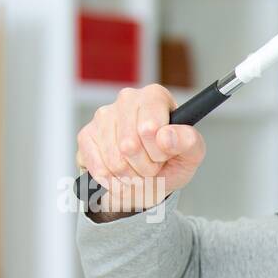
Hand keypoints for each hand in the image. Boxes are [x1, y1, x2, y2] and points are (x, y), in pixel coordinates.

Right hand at [76, 83, 205, 214]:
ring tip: (139, 172)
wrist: (149, 180)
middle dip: (145, 167)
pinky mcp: (86, 134)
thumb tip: (166, 136)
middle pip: (130, 145)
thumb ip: (188, 142)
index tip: (164, 155)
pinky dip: (114, 181)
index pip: (150, 128)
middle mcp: (127, 99)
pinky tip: (122, 176)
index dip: (159, 151)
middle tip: (152, 167)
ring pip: (114, 160)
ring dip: (130, 176)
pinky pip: (99, 168)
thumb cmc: (171, 161)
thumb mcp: (191, 154)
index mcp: (155, 96)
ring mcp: (103, 115)